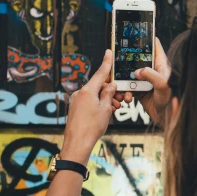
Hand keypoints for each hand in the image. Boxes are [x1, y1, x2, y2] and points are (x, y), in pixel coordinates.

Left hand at [60, 50, 116, 165]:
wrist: (77, 143)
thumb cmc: (92, 127)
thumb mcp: (106, 109)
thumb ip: (109, 94)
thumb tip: (110, 86)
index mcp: (88, 90)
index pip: (100, 73)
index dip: (107, 63)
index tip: (108, 52)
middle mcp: (80, 93)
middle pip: (99, 85)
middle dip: (111, 90)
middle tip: (121, 99)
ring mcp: (76, 101)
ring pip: (95, 94)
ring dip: (106, 99)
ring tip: (114, 109)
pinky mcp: (75, 108)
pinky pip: (89, 101)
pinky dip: (99, 104)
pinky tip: (105, 112)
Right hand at [111, 37, 170, 125]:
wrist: (166, 118)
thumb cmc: (170, 100)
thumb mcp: (162, 85)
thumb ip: (151, 75)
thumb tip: (138, 71)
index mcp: (161, 65)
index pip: (155, 47)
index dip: (148, 38)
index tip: (138, 31)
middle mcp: (153, 70)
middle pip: (138, 58)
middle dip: (129, 59)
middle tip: (119, 59)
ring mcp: (146, 80)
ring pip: (131, 73)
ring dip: (124, 79)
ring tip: (121, 84)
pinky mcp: (140, 89)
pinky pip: (129, 86)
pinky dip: (125, 90)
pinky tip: (126, 96)